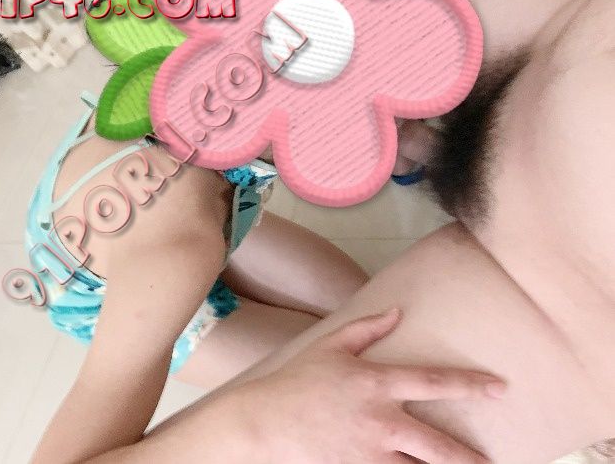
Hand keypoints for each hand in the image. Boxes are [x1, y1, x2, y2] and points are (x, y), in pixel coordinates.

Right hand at [242, 310, 504, 463]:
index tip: (498, 387)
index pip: (433, 382)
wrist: (263, 423)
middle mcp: (380, 421)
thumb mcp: (330, 345)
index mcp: (376, 383)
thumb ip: (366, 328)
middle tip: (490, 461)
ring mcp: (369, 453)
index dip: (469, 384)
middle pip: (437, 445)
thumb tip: (396, 311)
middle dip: (468, 456)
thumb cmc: (296, 381)